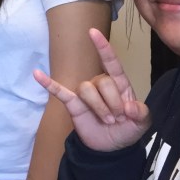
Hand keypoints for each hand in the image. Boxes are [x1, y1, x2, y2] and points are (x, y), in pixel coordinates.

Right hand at [33, 28, 149, 152]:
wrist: (111, 147)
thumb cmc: (127, 129)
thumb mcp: (142, 123)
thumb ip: (141, 113)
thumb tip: (129, 107)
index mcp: (119, 84)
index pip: (111, 62)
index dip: (103, 47)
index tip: (93, 32)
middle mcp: (101, 84)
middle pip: (102, 81)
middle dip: (112, 103)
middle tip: (118, 118)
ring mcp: (85, 93)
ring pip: (86, 89)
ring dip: (98, 107)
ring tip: (106, 120)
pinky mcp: (72, 103)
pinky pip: (59, 91)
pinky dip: (48, 83)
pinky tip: (37, 74)